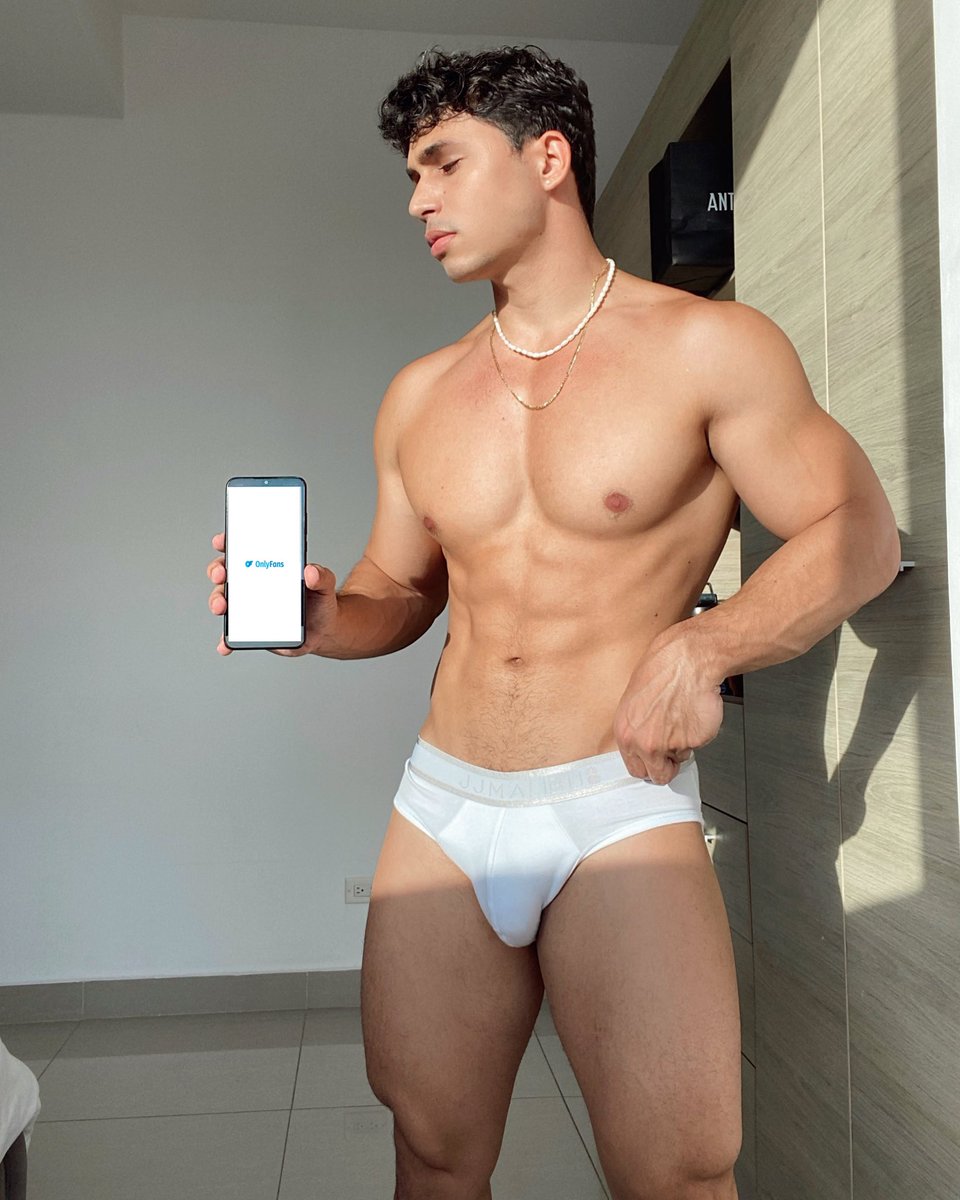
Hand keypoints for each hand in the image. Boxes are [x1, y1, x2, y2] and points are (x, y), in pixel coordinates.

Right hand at [206, 531, 339, 656]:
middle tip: (222, 575)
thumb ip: (322, 576)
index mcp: (266, 567)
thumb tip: (312, 571)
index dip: (227, 542)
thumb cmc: (318, 601)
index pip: (242, 549)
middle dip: (217, 571)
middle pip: (225, 573)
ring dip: (217, 602)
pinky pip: (232, 634)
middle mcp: (251, 584)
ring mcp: (247, 607)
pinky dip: (225, 640)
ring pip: (223, 600)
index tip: (222, 541)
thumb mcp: (325, 585)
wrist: (322, 631)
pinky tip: (224, 645)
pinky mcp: (249, 629)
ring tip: (222, 607)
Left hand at [613, 631, 723, 784]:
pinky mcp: (694, 741)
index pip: (636, 769)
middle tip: (672, 749)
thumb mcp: (633, 703)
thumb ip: (636, 730)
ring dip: (682, 745)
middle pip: (658, 774)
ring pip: (679, 758)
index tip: (655, 763)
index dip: (648, 766)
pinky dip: (698, 735)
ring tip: (681, 718)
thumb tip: (642, 747)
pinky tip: (692, 715)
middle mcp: (645, 743)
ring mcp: (670, 745)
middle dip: (666, 766)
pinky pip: (697, 747)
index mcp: (625, 733)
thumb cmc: (662, 672)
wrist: (688, 660)